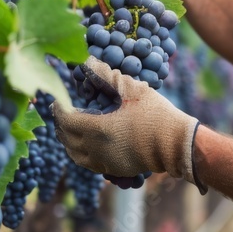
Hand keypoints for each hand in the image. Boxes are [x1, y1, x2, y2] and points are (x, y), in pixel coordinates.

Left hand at [52, 56, 206, 192]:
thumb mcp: (131, 89)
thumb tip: (88, 61)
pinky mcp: (113, 170)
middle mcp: (95, 149)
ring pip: (74, 154)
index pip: (66, 120)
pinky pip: (87, 163)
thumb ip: (107, 75)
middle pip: (66, 138)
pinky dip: (80, 152)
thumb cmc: (155, 114)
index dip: (58, 109)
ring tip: (68, 128)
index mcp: (97, 129)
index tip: (56, 99)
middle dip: (60, 124)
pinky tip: (85, 144)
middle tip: (61, 110)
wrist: (176, 144)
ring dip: (67, 141)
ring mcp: (104, 162)